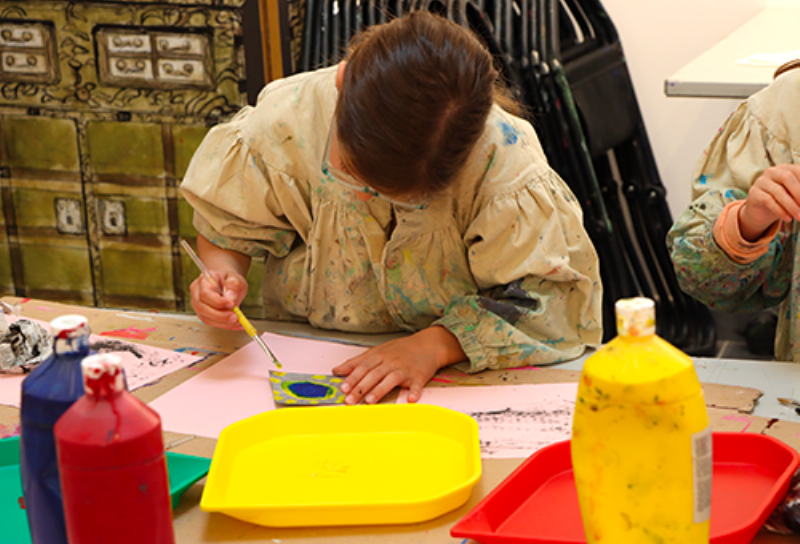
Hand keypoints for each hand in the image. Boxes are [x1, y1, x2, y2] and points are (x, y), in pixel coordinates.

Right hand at [189, 270, 248, 329]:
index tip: (232, 304)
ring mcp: (198, 304)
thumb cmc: (230, 279)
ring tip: (237, 322)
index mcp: (203, 280)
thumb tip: (231, 297)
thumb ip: (234, 285)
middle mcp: (196, 293)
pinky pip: (211, 322)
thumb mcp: (235, 278)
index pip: (205, 293)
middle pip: (202, 308)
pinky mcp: (203, 314)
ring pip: (206, 318)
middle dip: (220, 315)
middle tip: (235, 317)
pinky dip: (224, 325)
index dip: (217, 301)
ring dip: (223, 323)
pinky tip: (235, 325)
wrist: (227, 282)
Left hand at [332, 326, 466, 404]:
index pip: (363, 367)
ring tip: (370, 401)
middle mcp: (391, 362)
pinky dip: (414, 392)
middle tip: (350, 400)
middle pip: (374, 375)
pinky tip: (410, 399)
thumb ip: (357, 362)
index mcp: (380, 356)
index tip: (343, 388)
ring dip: (380, 390)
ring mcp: (405, 369)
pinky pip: (417, 385)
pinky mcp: (419, 376)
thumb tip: (337, 370)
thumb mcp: (378, 351)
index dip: (352, 378)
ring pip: (391, 380)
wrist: (429, 344)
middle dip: (360, 388)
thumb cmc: (402, 349)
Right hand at [739, 165, 799, 240]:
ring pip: (778, 191)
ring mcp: (761, 181)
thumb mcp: (793, 194)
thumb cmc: (782, 200)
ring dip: (791, 206)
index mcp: (785, 168)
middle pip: (787, 178)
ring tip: (799, 217)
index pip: (797, 171)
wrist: (761, 212)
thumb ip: (799, 194)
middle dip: (798, 193)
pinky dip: (780, 211)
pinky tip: (788, 218)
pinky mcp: (753, 193)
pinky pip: (768, 201)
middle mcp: (772, 172)